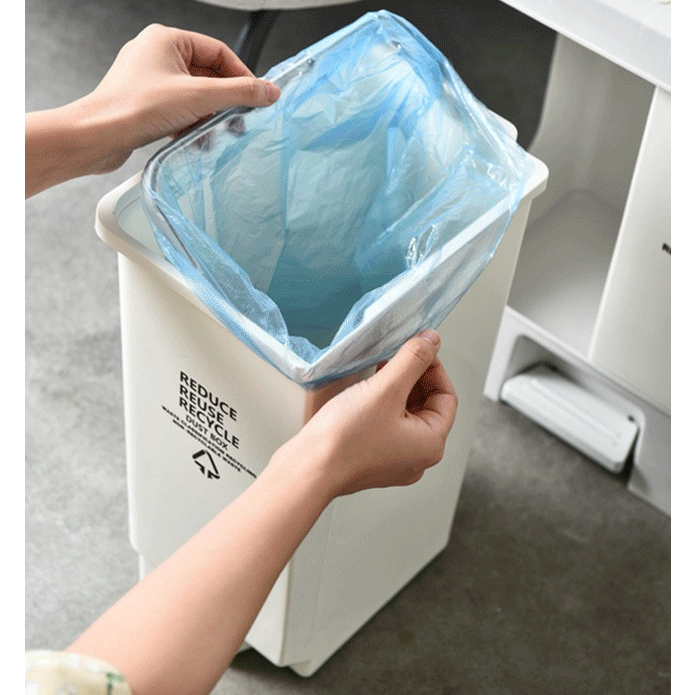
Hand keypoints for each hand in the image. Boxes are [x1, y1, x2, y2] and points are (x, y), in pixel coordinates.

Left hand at [25, 24, 280, 195]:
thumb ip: (239, 93)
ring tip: (215, 132)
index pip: (219, 51)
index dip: (241, 75)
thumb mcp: (199, 97)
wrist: (99, 136)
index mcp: (167, 39)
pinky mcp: (145, 103)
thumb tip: (269, 91)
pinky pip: (179, 109)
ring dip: (208, 115)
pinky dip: (191, 124)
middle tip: (239, 118)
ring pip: (194, 95)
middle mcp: (156, 55)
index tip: (256, 97)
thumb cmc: (135, 107)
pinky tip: (195, 139)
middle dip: (224, 100)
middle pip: (207, 74)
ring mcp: (149, 80)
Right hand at [272, 330, 458, 497]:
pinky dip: (383, 405)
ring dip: (398, 390)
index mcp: (430, 444)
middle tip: (397, 357)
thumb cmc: (346, 440)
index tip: (418, 349)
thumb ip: (412, 360)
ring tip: (380, 371)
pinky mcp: (373, 459)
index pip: (447, 397)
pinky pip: (388, 426)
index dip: (434, 368)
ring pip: (407, 416)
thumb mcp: (386, 389)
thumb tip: (431, 341)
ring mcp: (394, 461)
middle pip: (428, 406)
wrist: (309, 469)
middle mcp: (417, 458)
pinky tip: (367, 393)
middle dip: (415, 378)